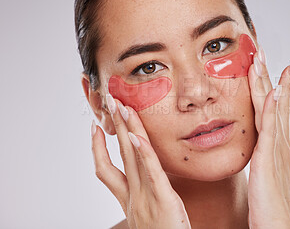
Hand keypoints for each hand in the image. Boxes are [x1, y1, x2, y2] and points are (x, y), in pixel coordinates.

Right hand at [90, 94, 190, 228]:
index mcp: (128, 199)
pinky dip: (144, 153)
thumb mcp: (149, 213)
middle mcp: (133, 196)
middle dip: (114, 128)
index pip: (106, 170)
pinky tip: (138, 137)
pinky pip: (151, 173)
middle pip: (119, 155)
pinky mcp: (163, 199)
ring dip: (126, 131)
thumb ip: (145, 194)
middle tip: (109, 104)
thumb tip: (145, 179)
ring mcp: (145, 197)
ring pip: (132, 158)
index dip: (98, 148)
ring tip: (122, 109)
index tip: (96, 128)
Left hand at [247, 48, 289, 227]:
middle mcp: (278, 143)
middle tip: (262, 51)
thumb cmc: (273, 204)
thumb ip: (281, 154)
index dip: (273, 86)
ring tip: (263, 60)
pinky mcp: (268, 161)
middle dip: (269, 75)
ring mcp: (275, 150)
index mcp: (276, 145)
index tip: (270, 66)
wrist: (278, 228)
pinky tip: (273, 92)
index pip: (274, 108)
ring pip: (271, 110)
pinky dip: (271, 110)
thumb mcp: (276, 173)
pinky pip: (269, 130)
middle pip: (273, 102)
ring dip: (268, 83)